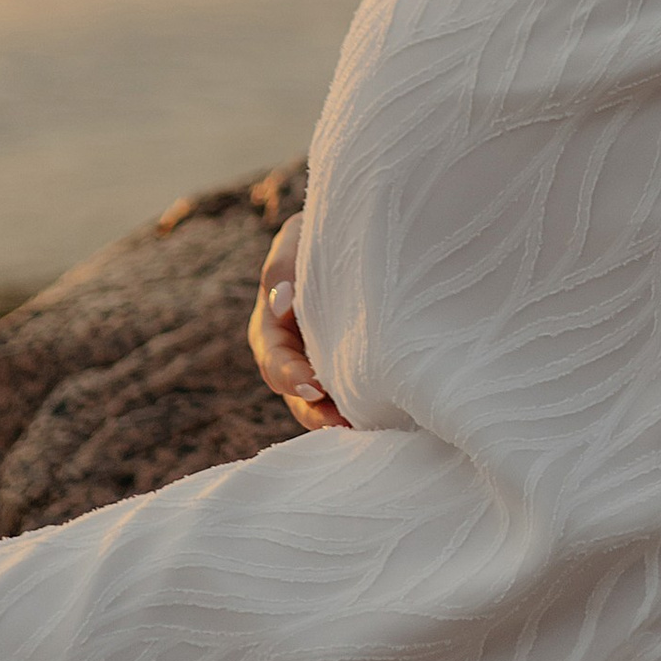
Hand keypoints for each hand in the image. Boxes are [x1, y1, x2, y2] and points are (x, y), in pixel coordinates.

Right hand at [248, 210, 349, 431]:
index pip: (274, 360)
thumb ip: (282, 263)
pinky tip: (389, 415)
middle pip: (297, 394)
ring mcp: (322, 364)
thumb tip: (281, 300)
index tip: (313, 385)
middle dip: (316, 411)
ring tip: (365, 427)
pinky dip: (364, 408)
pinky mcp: (352, 368)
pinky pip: (353, 395)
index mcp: (272, 327)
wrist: (363, 235)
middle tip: (342, 420)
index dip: (290, 376)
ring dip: (340, 418)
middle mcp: (294, 353)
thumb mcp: (297, 237)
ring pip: (325, 404)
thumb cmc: (321, 233)